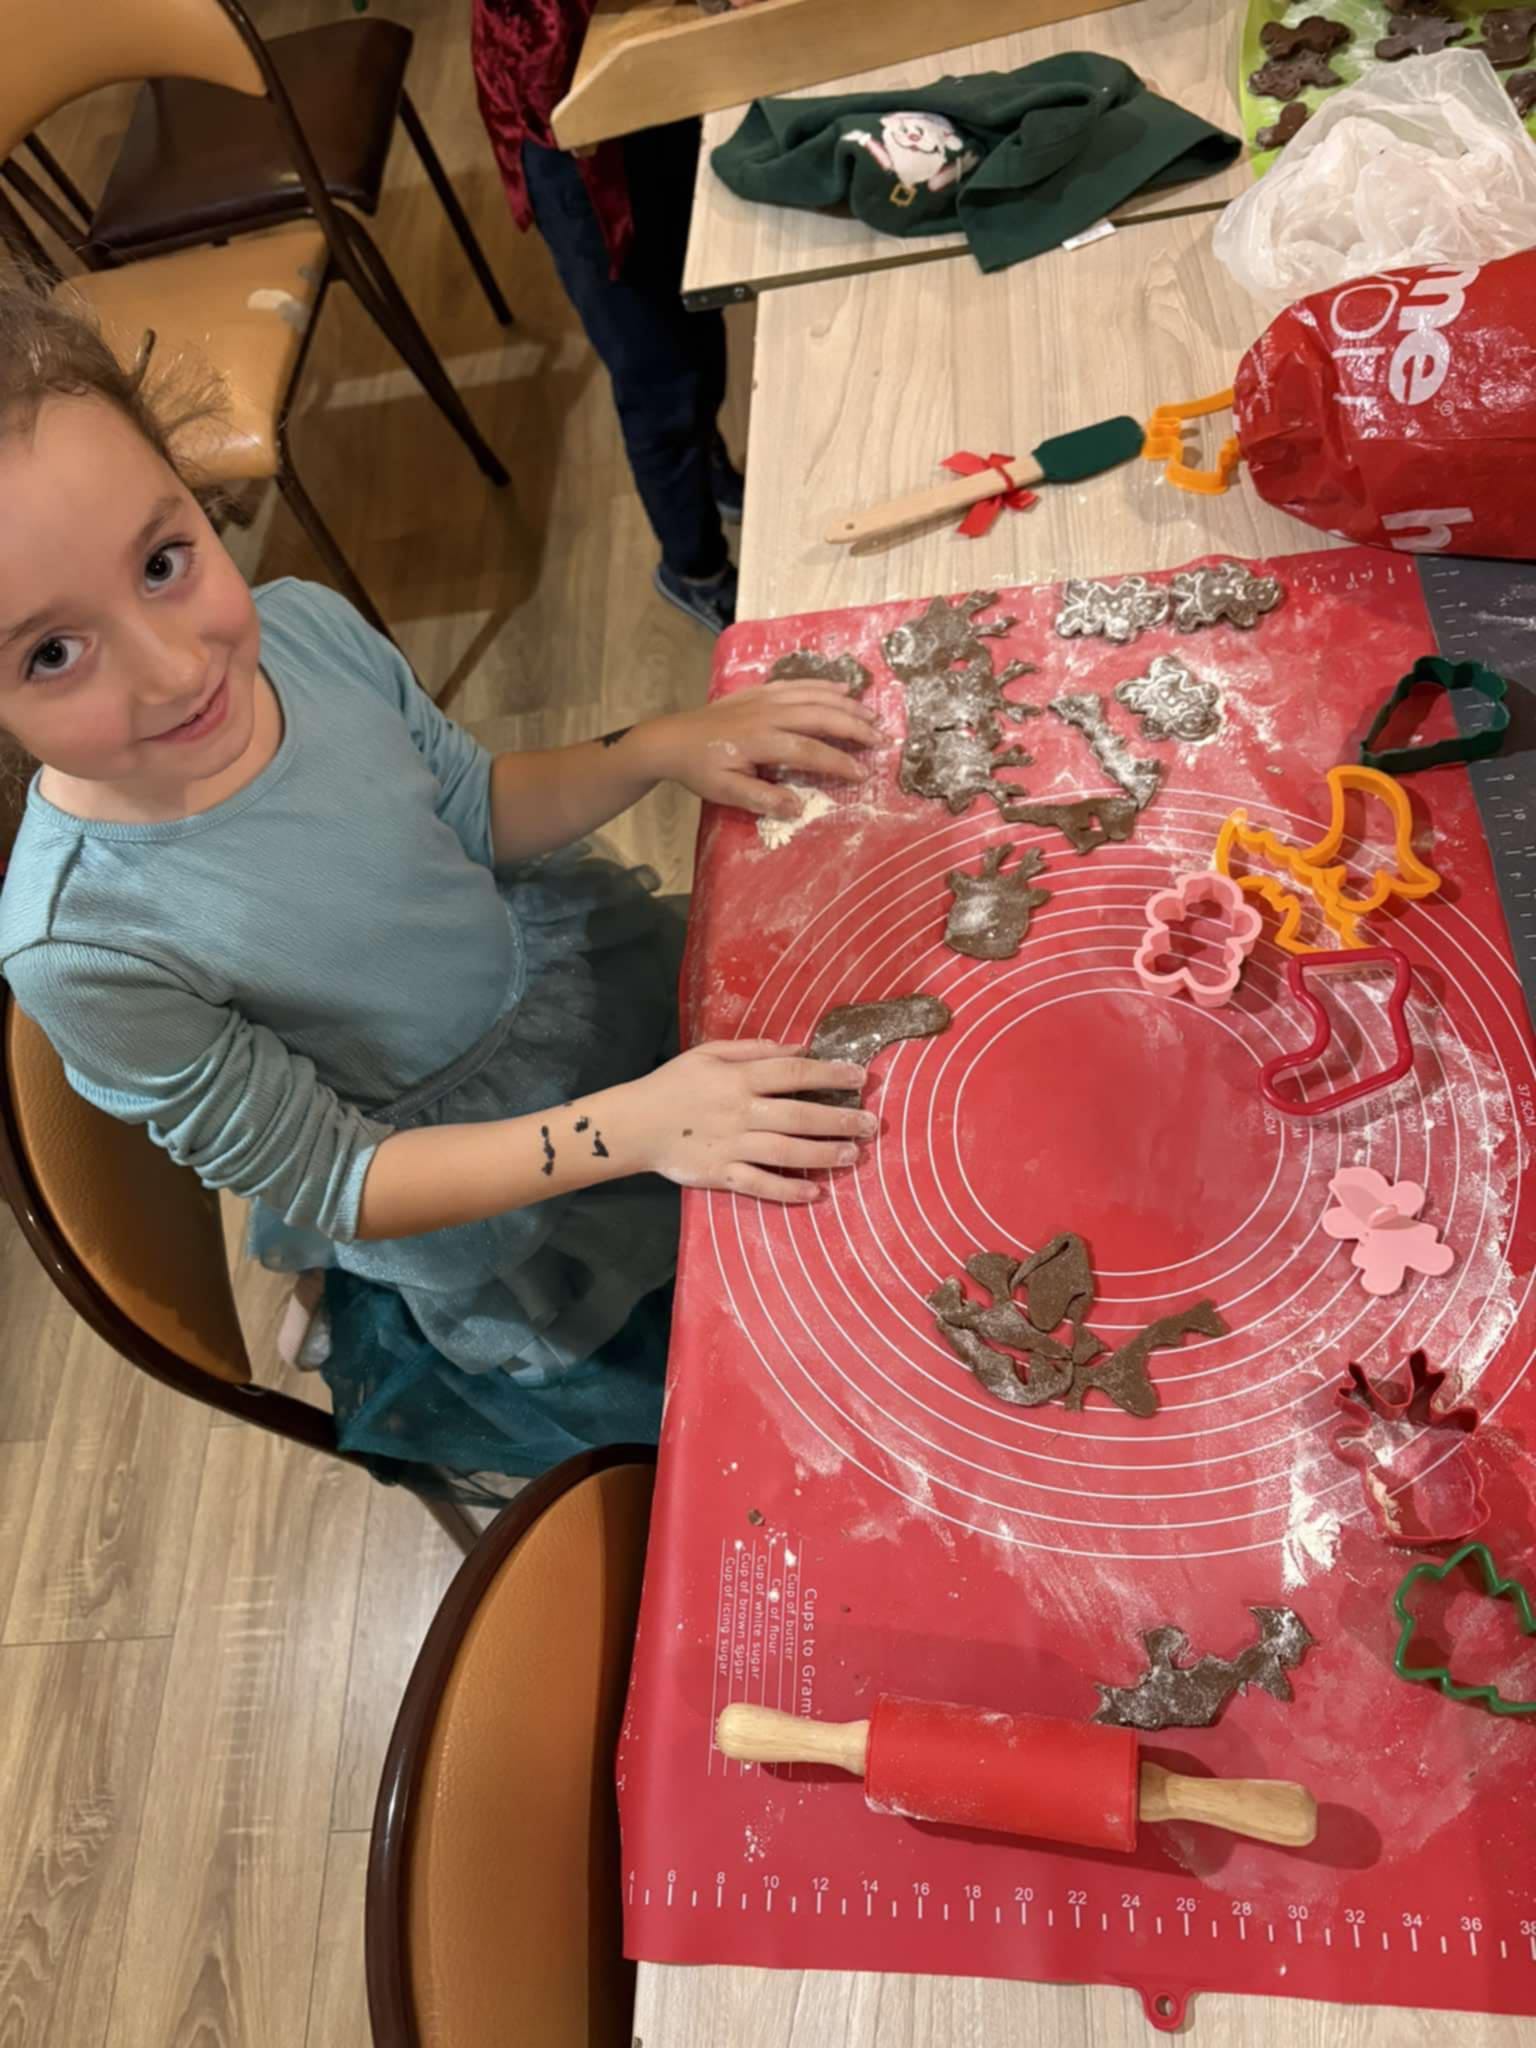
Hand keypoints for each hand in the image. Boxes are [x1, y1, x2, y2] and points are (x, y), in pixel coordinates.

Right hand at [609, 1040, 874, 1201]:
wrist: (633, 1125)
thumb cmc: (674, 1085)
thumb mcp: (708, 1054)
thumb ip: (753, 1050)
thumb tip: (799, 1047)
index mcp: (737, 1079)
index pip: (792, 1073)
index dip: (829, 1073)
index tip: (861, 1077)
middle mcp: (739, 1112)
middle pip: (798, 1115)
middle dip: (839, 1120)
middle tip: (871, 1124)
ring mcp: (731, 1146)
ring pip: (785, 1152)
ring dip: (823, 1154)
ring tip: (854, 1155)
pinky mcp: (720, 1175)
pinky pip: (759, 1185)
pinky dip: (788, 1191)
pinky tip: (816, 1193)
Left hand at [636, 684, 880, 819]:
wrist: (672, 739)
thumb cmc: (700, 770)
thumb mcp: (726, 792)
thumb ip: (762, 799)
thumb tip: (797, 807)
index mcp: (760, 740)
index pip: (809, 751)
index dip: (838, 762)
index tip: (862, 774)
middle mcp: (767, 714)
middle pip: (820, 716)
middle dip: (854, 728)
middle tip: (881, 740)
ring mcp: (765, 698)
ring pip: (813, 696)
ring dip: (846, 705)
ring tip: (872, 716)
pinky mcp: (760, 690)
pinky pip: (798, 683)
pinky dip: (823, 685)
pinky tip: (843, 688)